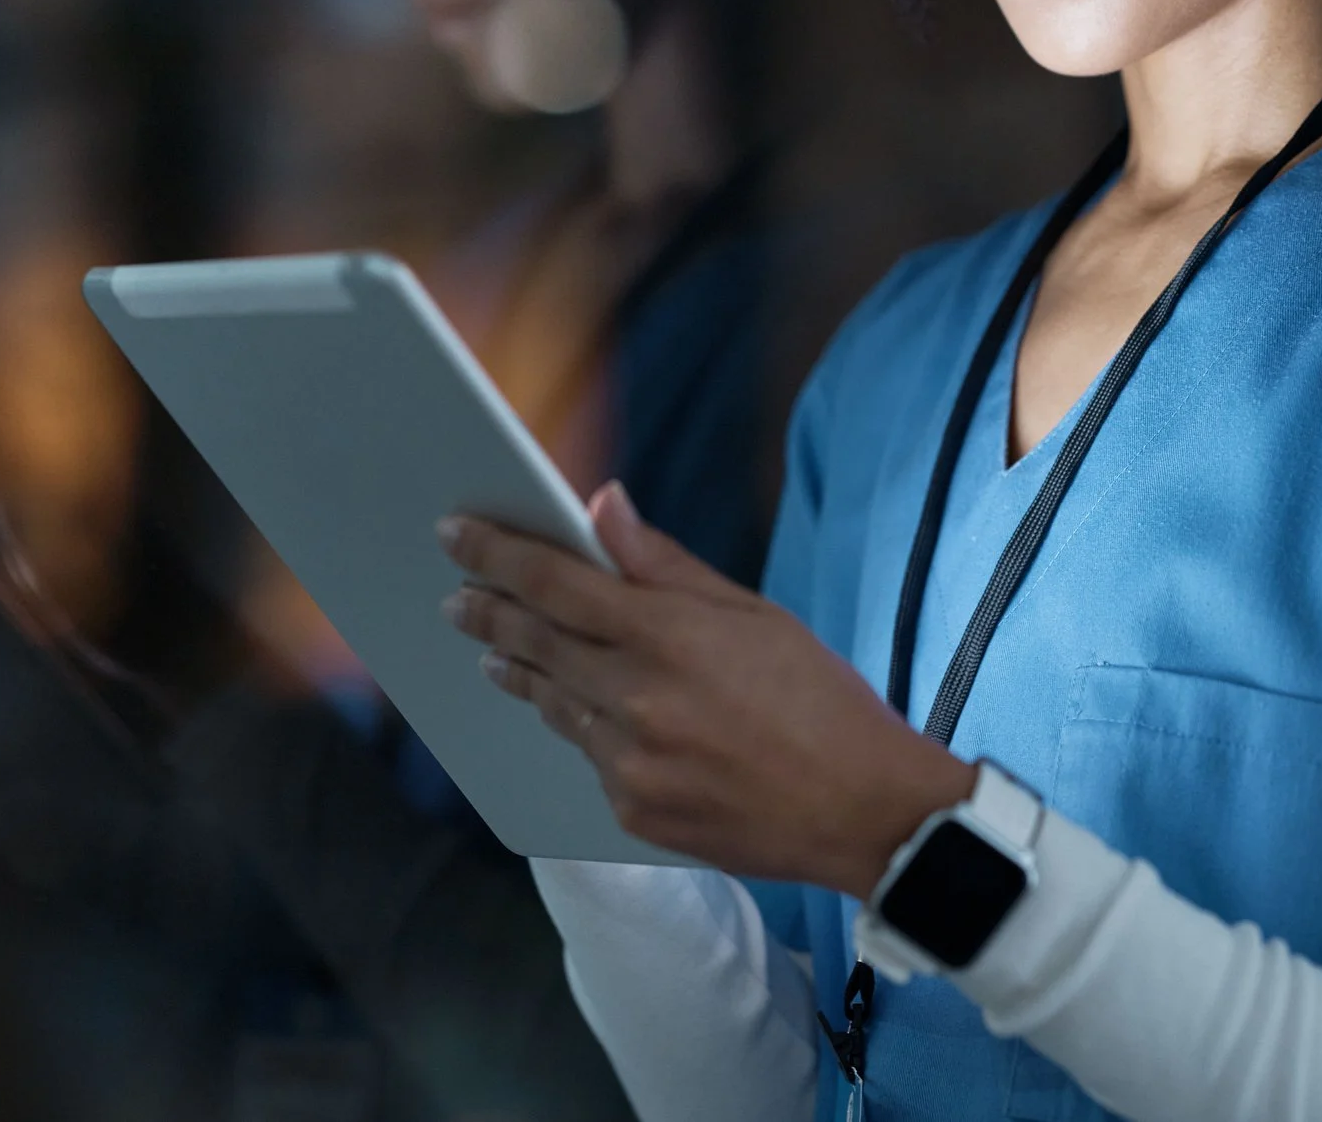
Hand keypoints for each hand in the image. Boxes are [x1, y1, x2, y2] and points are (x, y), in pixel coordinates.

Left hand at [437, 484, 972, 896]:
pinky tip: (578, 712)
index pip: (553, 583)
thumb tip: (602, 506)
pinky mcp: (635, 814)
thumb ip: (665, 564)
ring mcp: (631, 764)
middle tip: (457, 598)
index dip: (496, 554)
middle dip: (488, 615)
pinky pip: (590, 758)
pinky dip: (582, 728)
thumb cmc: (822, 700)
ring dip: (521, 673)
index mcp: (669, 637)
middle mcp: (638, 701)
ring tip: (497, 655)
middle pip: (535, 645)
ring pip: (554, 705)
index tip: (456, 533)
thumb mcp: (754, 613)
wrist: (865, 813)